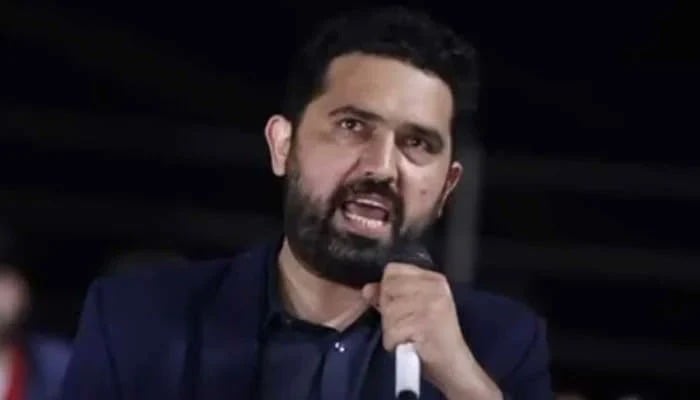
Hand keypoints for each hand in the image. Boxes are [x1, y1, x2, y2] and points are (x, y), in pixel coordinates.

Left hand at [362, 263, 501, 399]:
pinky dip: (393, 341)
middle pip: (388, 288)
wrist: (453, 363)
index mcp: (433, 279)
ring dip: (390, 328)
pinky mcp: (424, 324)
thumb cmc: (432, 336)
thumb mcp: (414, 308)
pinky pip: (392, 330)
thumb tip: (367, 289)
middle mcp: (434, 287)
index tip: (397, 303)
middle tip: (403, 323)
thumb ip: (389, 295)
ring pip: (388, 310)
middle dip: (388, 309)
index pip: (393, 269)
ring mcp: (431, 304)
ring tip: (406, 334)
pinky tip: (407, 343)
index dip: (387, 287)